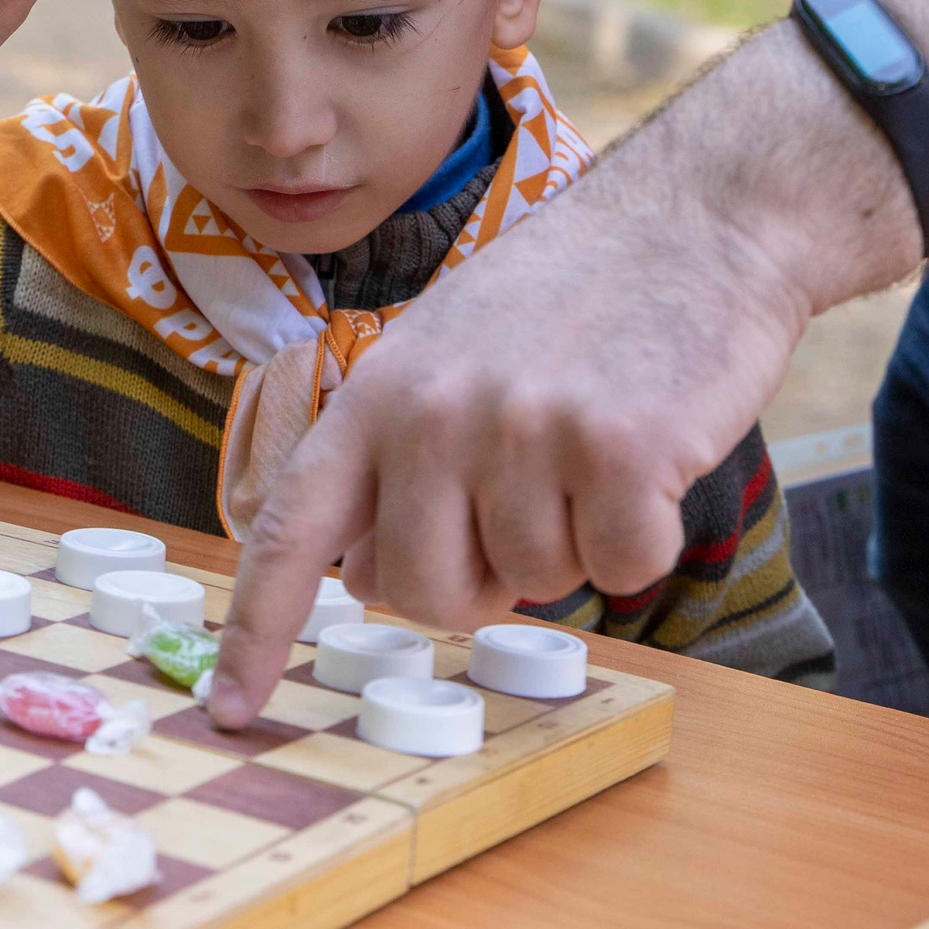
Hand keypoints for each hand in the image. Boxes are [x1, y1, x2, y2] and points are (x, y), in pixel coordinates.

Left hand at [206, 30, 920, 727]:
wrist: (694, 218)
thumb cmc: (572, 298)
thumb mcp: (446, 357)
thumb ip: (395, 460)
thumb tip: (362, 578)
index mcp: (376, 396)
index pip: (293, 532)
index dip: (258, 630)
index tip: (234, 710)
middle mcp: (432, 414)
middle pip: (424, 595)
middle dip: (481, 582)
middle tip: (530, 505)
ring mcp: (521, 430)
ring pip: (534, 585)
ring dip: (574, 541)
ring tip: (592, 445)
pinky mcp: (617, 449)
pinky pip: (623, 570)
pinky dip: (646, 538)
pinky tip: (650, 455)